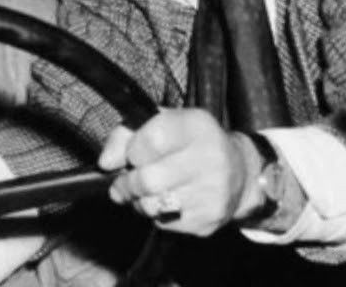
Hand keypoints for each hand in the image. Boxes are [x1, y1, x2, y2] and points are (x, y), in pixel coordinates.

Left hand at [98, 109, 260, 235]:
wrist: (240, 171)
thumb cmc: (191, 142)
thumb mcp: (163, 122)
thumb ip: (126, 134)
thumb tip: (105, 162)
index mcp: (195, 126)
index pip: (149, 141)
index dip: (130, 151)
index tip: (131, 155)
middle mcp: (210, 158)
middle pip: (147, 180)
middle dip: (126, 183)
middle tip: (124, 181)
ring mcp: (212, 192)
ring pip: (152, 205)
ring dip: (137, 200)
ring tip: (143, 191)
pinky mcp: (209, 219)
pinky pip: (164, 222)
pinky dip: (156, 214)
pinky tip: (165, 201)